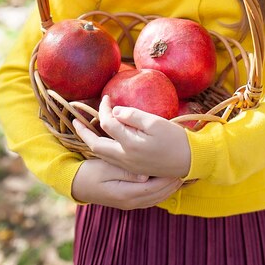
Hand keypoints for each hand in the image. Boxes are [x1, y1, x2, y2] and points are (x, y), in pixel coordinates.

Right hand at [71, 158, 182, 208]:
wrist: (77, 184)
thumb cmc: (91, 172)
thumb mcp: (106, 168)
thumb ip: (126, 172)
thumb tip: (145, 175)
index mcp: (126, 193)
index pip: (154, 188)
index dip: (167, 179)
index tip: (177, 167)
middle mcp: (130, 201)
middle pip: (157, 195)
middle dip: (171, 184)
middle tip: (184, 171)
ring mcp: (129, 203)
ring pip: (155, 199)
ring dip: (167, 189)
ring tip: (179, 176)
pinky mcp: (127, 200)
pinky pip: (149, 198)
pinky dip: (160, 191)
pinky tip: (165, 183)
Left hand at [72, 95, 190, 177]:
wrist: (190, 161)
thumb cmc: (175, 139)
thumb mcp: (155, 123)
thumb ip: (132, 116)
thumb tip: (115, 112)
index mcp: (129, 144)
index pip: (108, 123)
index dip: (104, 108)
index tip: (106, 97)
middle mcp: (125, 157)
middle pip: (96, 145)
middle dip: (84, 132)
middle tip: (74, 121)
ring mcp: (129, 164)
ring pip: (102, 154)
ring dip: (90, 141)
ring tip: (84, 131)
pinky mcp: (135, 167)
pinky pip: (110, 159)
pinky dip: (102, 148)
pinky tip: (103, 142)